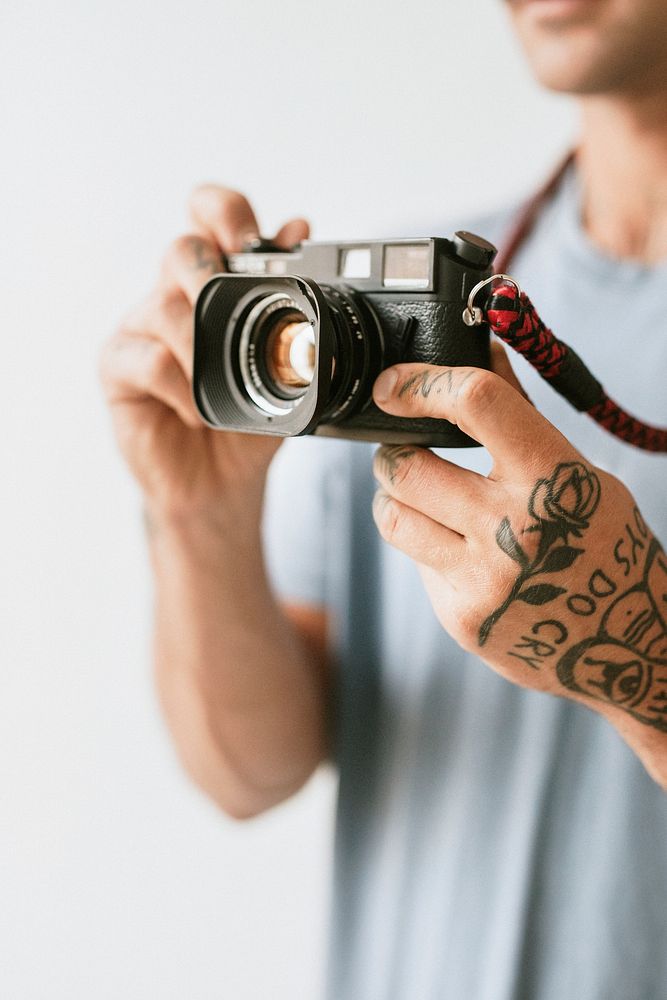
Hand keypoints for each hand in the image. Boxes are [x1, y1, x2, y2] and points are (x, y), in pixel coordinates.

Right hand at [100, 186, 308, 521]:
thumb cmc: (247, 418)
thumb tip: (299, 226)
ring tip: (221, 387)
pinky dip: (183, 387)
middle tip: (237, 309)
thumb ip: (289, 302)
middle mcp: (174, 296)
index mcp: (216, 284)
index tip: (251, 240)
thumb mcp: (283, 365)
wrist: (220, 482)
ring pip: (166, 307)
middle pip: (182, 248)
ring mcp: (141, 328)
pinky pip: (150, 360)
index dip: (224, 212)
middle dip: (214, 275)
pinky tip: (197, 411)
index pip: (208, 218)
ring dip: (203, 349)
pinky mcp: (118, 367)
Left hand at [371, 363, 666, 743]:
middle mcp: (514, 529)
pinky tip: (460, 552)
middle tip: (404, 449)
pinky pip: (415, 564)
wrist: (630, 646)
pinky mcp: (463, 618)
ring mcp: (484, 579)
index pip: (477, 403)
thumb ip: (521, 419)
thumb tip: (480, 352)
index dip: (423, 383)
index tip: (393, 385)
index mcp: (554, 479)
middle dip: (394, 450)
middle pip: (407, 466)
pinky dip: (426, 547)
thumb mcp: (579, 475)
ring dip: (394, 497)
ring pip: (393, 516)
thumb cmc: (606, 546)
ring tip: (416, 495)